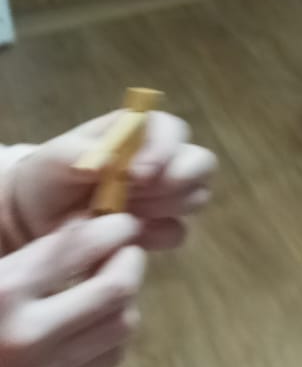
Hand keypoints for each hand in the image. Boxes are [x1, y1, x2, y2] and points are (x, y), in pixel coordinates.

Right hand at [0, 214, 145, 366]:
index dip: (112, 229)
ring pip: (122, 323)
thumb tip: (91, 222)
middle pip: (116, 288)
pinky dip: (113, 330)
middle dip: (130, 260)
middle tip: (126, 250)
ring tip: (110, 284)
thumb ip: (39, 253)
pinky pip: (110, 356)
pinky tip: (97, 318)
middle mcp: (28, 333)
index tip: (123, 222)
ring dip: (125, 298)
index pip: (79, 248)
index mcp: (4, 291)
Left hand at [9, 112, 214, 249]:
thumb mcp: (53, 159)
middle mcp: (161, 159)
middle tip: (140, 196)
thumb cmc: (48, 175)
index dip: (164, 149)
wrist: (35, 217)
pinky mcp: (159, 226)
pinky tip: (124, 236)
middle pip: (200, 163)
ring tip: (122, 216)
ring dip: (164, 208)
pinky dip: (154, 236)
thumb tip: (108, 160)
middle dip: (179, 181)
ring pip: (196, 197)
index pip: (171, 129)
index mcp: (138, 132)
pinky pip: (176, 232)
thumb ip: (79, 153)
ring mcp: (164, 194)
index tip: (137, 175)